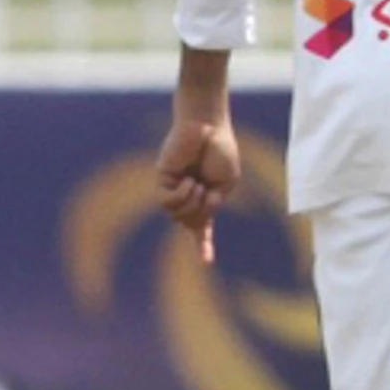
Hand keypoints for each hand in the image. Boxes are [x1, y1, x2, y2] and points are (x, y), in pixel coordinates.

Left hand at [156, 107, 241, 257]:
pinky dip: (182, 195)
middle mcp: (189, 196)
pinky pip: (169, 202)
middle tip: (205, 191)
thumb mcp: (226, 182)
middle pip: (191, 224)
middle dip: (201, 213)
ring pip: (178, 216)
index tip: (206, 263)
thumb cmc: (220, 149)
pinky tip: (188, 181)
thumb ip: (212, 203)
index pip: (203, 227)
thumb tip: (192, 216)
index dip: (204, 245)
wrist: (207, 126)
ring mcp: (175, 188)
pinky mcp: (163, 180)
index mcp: (207, 197)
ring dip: (192, 203)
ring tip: (197, 183)